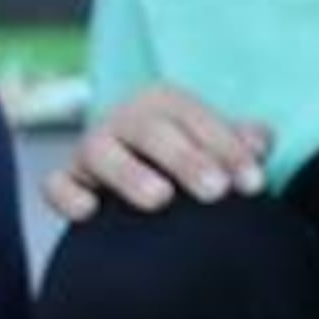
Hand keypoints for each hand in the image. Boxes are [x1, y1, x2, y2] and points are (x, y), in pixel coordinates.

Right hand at [39, 83, 271, 219]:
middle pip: (152, 131)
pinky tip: (91, 214)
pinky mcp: (68, 181)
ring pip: (101, 151)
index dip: (229, 149)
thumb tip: (261, 141)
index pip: (198, 120)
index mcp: (165, 105)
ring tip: (161, 199)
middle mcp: (125, 121)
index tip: (255, 185)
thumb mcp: (218, 149)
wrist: (145, 183)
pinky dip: (67, 196)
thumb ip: (244, 144)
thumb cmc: (191, 165)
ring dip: (130, 173)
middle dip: (186, 159)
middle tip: (216, 191)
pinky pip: (57, 185)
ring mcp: (93, 150)